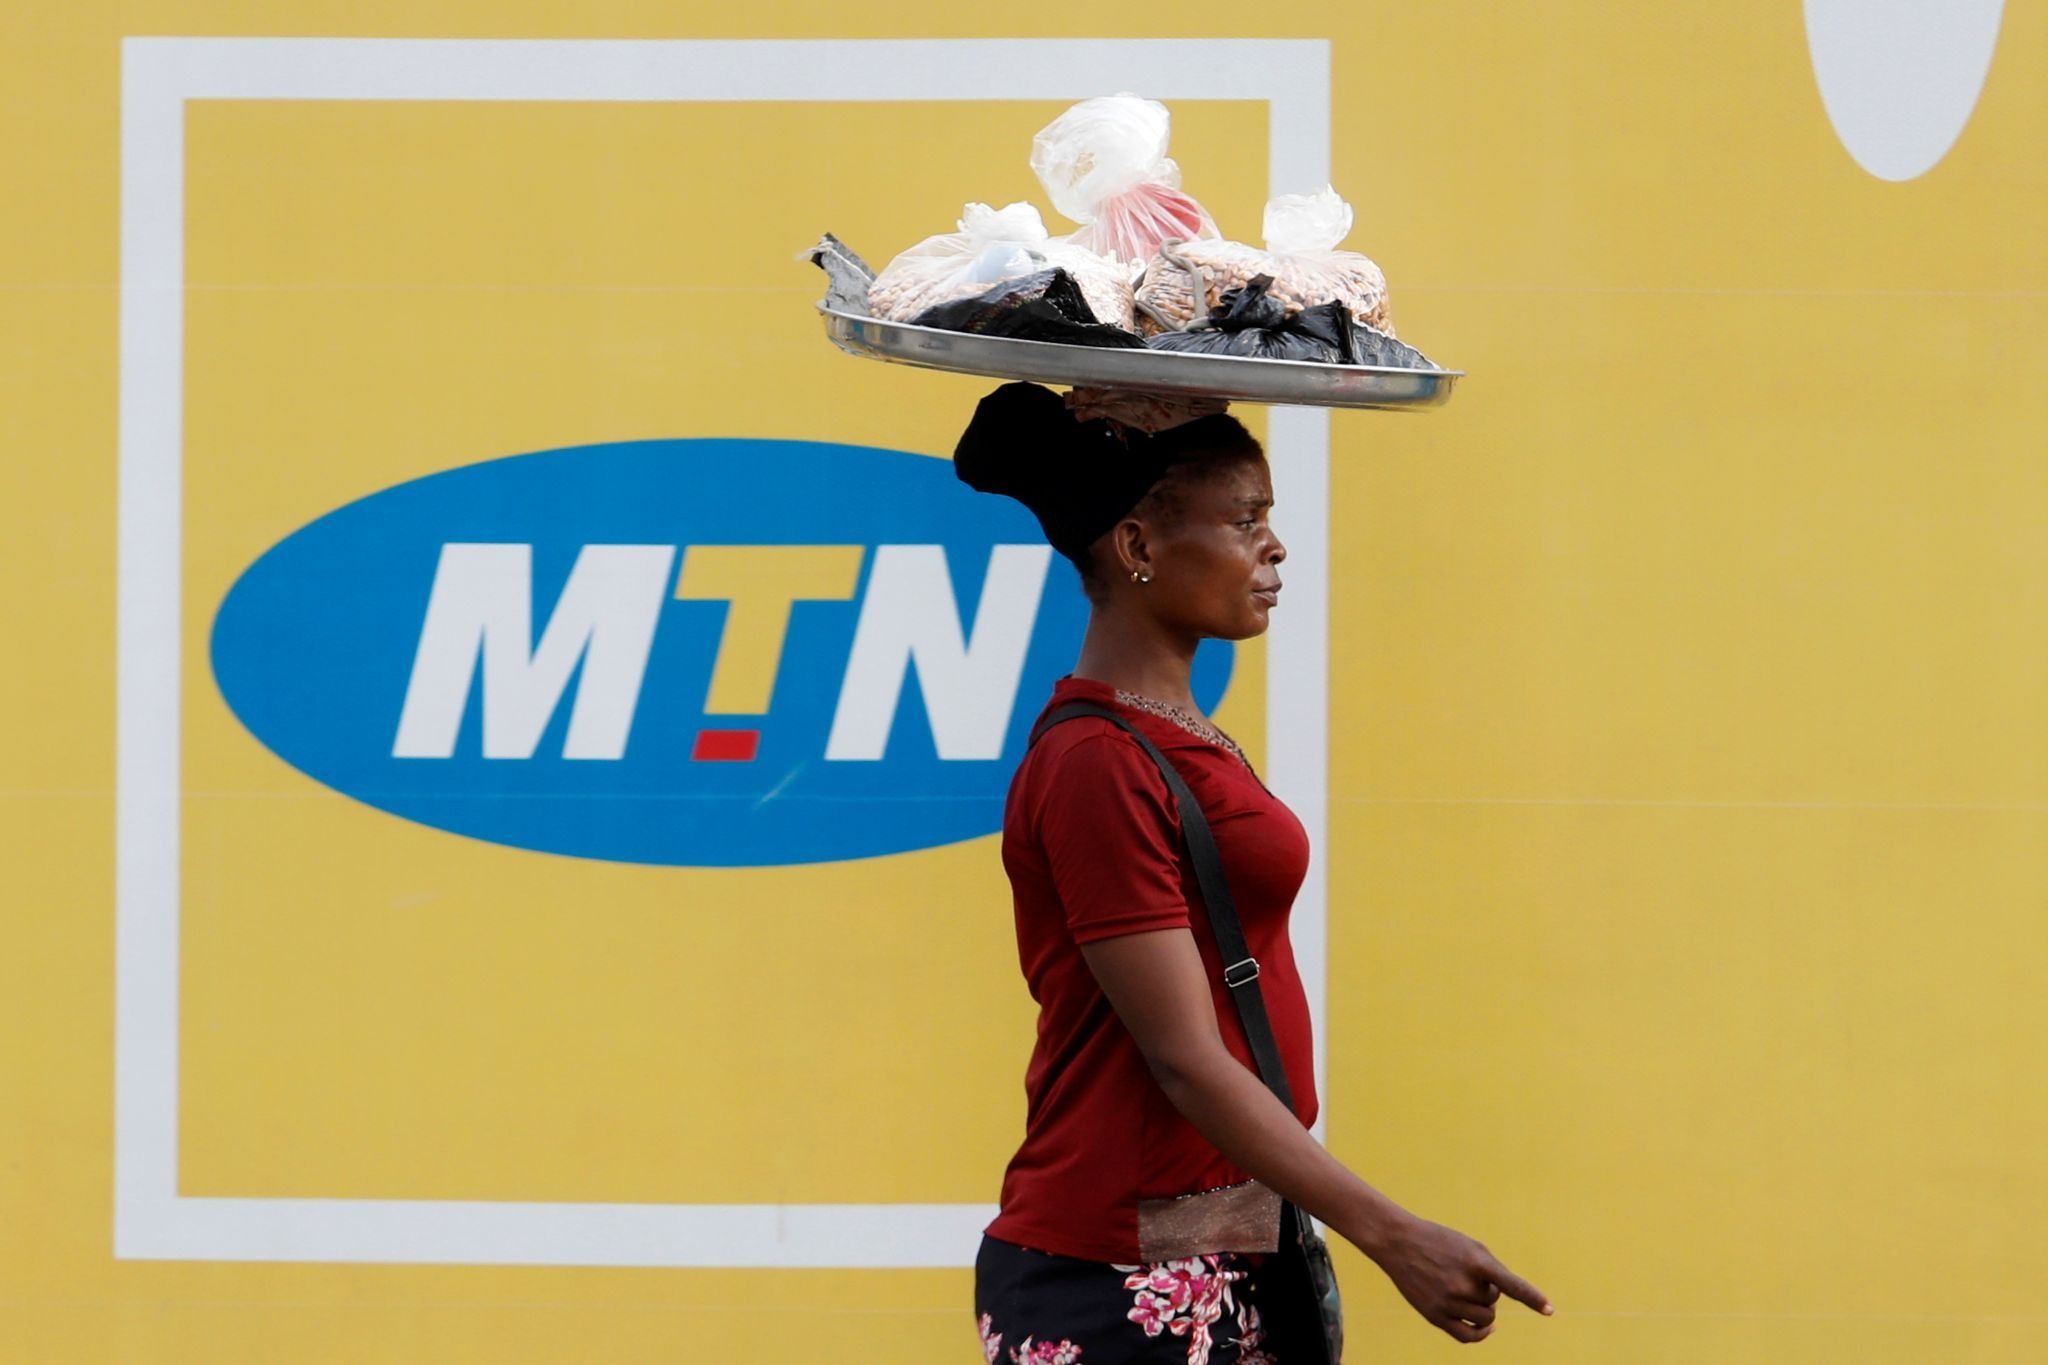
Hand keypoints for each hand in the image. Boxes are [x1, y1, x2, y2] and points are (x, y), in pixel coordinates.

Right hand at [1365, 1213, 1551, 1342]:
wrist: (1398, 1242)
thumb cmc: (1439, 1242)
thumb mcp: (1469, 1246)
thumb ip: (1491, 1271)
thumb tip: (1499, 1304)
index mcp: (1475, 1261)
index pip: (1511, 1284)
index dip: (1532, 1297)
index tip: (1549, 1310)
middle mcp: (1462, 1283)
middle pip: (1494, 1302)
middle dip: (1488, 1292)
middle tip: (1468, 1275)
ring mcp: (1447, 1301)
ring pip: (1485, 1319)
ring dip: (1482, 1309)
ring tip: (1465, 1291)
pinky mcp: (1434, 1316)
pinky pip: (1468, 1336)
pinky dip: (1481, 1334)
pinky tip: (1487, 1328)